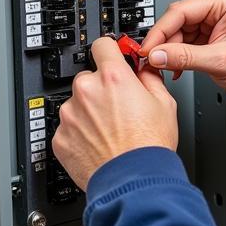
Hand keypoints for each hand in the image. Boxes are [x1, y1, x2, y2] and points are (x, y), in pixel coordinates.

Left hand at [52, 36, 178, 189]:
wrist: (133, 181)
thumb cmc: (149, 146)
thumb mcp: (165, 104)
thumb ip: (151, 79)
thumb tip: (145, 70)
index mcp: (113, 78)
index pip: (103, 45)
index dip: (110, 51)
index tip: (113, 56)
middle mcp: (87, 91)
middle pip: (89, 77)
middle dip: (102, 88)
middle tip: (119, 108)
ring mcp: (70, 115)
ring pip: (77, 104)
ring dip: (89, 112)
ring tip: (110, 131)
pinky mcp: (60, 138)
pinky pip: (69, 127)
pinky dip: (80, 133)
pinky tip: (99, 144)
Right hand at [140, 0, 225, 125]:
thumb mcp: (219, 61)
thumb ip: (184, 57)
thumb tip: (156, 54)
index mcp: (224, 0)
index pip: (180, 11)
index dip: (160, 31)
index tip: (147, 49)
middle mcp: (216, 5)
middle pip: (175, 19)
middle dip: (163, 43)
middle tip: (152, 61)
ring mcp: (210, 17)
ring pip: (175, 31)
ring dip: (168, 51)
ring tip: (167, 67)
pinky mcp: (205, 31)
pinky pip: (180, 39)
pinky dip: (175, 54)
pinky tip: (175, 67)